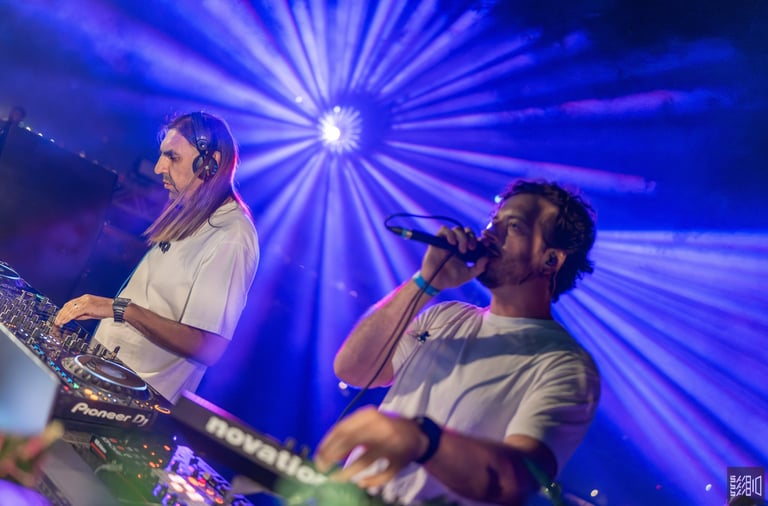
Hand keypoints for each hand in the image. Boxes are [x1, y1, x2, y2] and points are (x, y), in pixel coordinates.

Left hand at [53, 294, 112, 325]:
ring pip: (70, 309)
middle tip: (56, 320)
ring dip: (63, 316)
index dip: (64, 310)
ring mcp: (85, 301)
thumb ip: (82, 314)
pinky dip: (68, 317)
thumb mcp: (92, 312)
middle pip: (68, 305)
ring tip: (59, 322)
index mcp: (85, 298)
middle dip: (61, 313)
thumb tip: (74, 318)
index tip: (60, 316)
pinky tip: (65, 321)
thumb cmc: (107, 310)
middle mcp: (84, 298)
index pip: (71, 303)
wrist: (115, 308)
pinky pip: (74, 312)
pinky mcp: (87, 305)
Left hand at [314, 407, 428, 488]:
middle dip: (332, 457)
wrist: (418, 434)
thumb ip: (351, 431)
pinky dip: (370, 481)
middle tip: (322, 468)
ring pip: (365, 461)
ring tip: (335, 479)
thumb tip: (328, 449)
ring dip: (347, 472)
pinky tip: (361, 482)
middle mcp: (381, 428)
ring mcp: (392, 445)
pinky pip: (382, 474)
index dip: (327, 443)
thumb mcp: (369, 422)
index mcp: (370, 415)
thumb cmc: (386, 427)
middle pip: (351, 443)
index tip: (318, 455)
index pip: (342, 429)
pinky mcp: (400, 461)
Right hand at [421, 226, 488, 289]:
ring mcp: (448, 241)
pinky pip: (444, 229)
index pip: (475, 239)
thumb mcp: (468, 275)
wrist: (436, 282)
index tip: (486, 244)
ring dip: (462, 237)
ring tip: (462, 249)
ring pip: (457, 229)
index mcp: (466, 250)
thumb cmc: (451, 279)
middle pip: (467, 231)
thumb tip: (487, 257)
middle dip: (472, 237)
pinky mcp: (438, 241)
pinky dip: (450, 233)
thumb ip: (479, 267)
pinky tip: (452, 243)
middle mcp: (457, 244)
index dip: (482, 239)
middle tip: (472, 248)